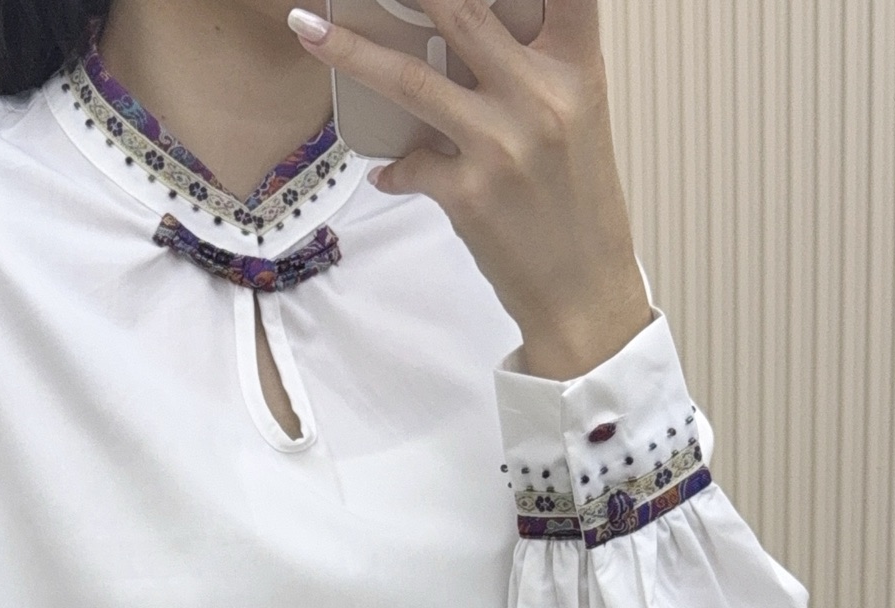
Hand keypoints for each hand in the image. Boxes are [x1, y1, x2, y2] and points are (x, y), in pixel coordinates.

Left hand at [287, 0, 653, 378]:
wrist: (584, 292)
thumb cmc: (577, 205)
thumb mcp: (579, 120)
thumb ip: (532, 71)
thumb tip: (461, 40)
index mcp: (577, 68)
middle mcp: (542, 96)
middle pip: (462, 11)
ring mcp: (503, 144)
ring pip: (410, 79)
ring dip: (350, 51)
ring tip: (309, 30)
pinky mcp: (469, 193)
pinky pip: (409, 163)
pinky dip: (394, 166)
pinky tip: (390, 171)